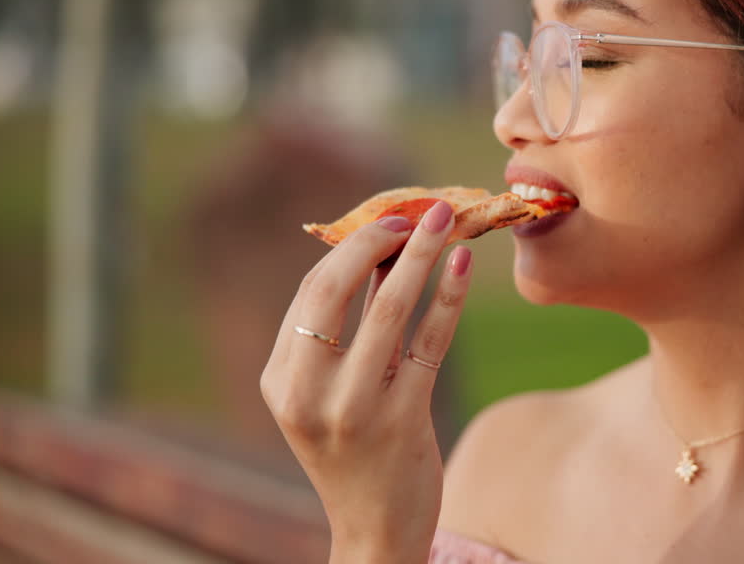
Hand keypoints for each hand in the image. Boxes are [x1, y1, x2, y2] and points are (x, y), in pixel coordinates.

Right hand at [260, 201, 472, 560]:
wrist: (375, 531)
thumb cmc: (356, 451)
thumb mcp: (330, 394)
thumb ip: (345, 332)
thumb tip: (378, 250)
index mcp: (280, 380)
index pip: (310, 293)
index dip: (350, 248)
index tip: (389, 221)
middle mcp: (306, 392)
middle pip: (333, 291)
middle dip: (377, 240)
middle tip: (416, 212)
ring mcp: (353, 408)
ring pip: (388, 309)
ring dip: (421, 255)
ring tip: (447, 219)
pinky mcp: (402, 420)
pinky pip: (430, 342)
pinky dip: (448, 296)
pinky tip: (464, 265)